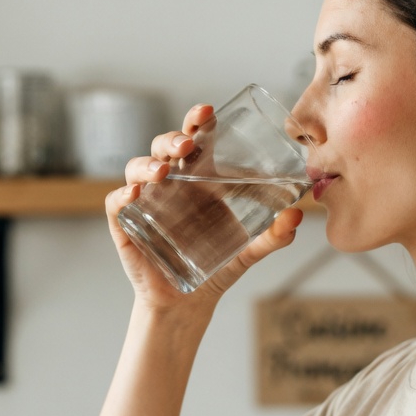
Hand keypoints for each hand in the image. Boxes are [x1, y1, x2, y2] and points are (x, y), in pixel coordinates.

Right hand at [105, 103, 303, 313]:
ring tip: (163, 171)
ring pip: (137, 168)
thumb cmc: (216, 269)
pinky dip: (121, 194)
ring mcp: (145, 203)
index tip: (208, 112)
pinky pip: (117, 203)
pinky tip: (135, 193)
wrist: (187, 304)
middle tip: (187, 143)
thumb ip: (273, 236)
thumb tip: (298, 215)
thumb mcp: (248, 252)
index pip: (194, 141)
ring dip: (148, 163)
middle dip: (172, 137)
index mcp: (198, 181)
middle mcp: (170, 185)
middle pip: (164, 147)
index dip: (197, 122)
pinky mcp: (126, 226)